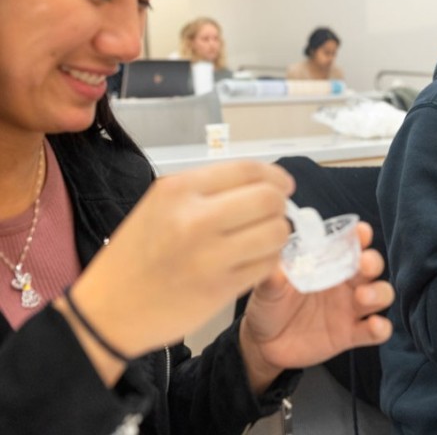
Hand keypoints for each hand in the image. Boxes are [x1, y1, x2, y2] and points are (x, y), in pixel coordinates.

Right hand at [62, 161, 294, 362]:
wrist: (108, 310)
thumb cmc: (135, 252)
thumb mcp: (160, 204)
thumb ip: (208, 190)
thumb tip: (262, 183)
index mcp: (179, 190)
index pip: (248, 170)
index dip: (275, 176)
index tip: (283, 185)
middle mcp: (197, 218)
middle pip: (269, 199)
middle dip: (280, 204)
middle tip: (274, 213)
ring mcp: (211, 256)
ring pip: (276, 232)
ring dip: (279, 233)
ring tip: (265, 238)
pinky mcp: (222, 289)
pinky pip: (268, 264)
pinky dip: (269, 259)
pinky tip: (255, 259)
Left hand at [239, 222, 393, 392]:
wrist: (264, 343)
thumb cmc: (269, 305)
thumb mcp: (267, 287)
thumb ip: (273, 275)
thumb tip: (273, 262)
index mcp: (326, 263)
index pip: (349, 243)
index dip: (359, 236)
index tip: (361, 232)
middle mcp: (343, 282)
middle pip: (372, 265)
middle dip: (373, 261)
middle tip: (364, 263)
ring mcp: (349, 308)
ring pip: (381, 294)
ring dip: (378, 292)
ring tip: (362, 296)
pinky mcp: (350, 334)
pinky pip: (376, 330)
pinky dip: (381, 327)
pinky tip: (374, 325)